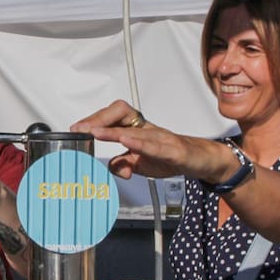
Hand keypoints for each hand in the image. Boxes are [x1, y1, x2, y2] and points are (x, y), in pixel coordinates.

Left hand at [72, 99, 202, 179]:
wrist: (202, 161)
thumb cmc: (170, 157)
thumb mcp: (140, 164)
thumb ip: (123, 164)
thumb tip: (110, 167)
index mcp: (138, 129)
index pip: (113, 115)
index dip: (95, 119)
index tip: (77, 128)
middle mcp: (148, 128)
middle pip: (121, 112)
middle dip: (99, 118)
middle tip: (82, 128)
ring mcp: (163, 137)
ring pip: (136, 129)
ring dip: (114, 131)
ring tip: (96, 133)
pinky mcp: (176, 151)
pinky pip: (157, 145)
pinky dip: (141, 144)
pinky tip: (128, 143)